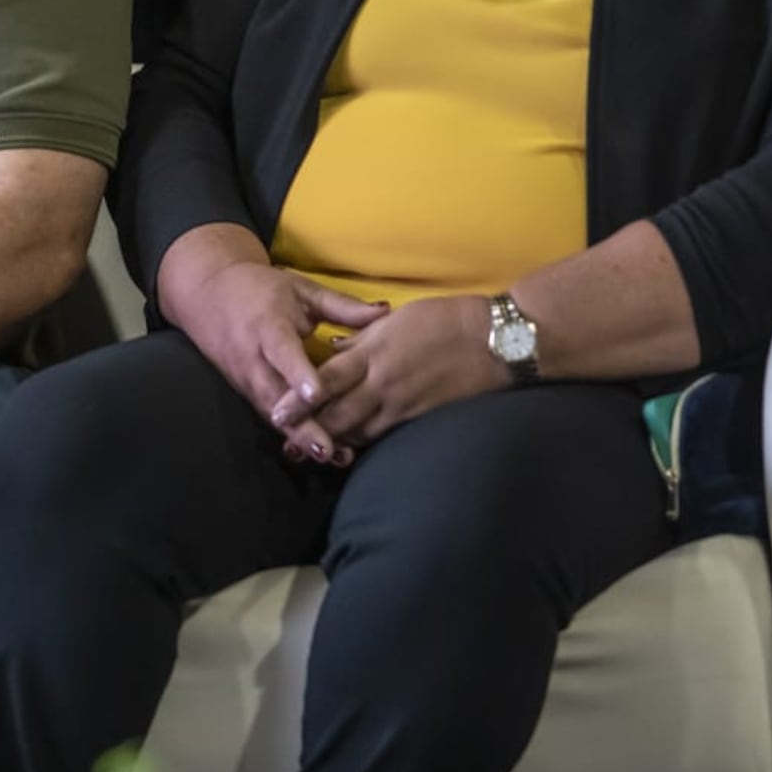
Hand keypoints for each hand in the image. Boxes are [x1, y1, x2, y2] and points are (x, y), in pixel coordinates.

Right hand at [166, 253, 387, 466]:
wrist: (206, 293)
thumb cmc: (260, 288)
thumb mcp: (301, 289)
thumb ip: (342, 306)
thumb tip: (386, 312)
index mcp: (267, 326)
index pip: (282, 352)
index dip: (298, 373)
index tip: (317, 394)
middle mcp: (253, 358)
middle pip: (276, 397)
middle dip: (302, 425)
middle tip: (329, 448)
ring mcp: (246, 379)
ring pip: (272, 413)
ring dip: (299, 437)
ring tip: (331, 456)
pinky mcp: (247, 392)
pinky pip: (270, 415)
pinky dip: (292, 434)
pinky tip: (317, 450)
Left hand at [281, 294, 507, 446]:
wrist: (494, 341)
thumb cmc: (443, 320)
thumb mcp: (393, 321)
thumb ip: (359, 339)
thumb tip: (332, 350)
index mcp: (373, 354)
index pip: (327, 381)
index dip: (300, 399)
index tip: (277, 413)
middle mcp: (384, 384)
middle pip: (338, 414)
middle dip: (311, 430)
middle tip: (286, 442)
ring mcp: (403, 405)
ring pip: (359, 430)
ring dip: (335, 440)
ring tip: (312, 450)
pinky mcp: (421, 418)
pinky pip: (385, 434)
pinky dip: (364, 440)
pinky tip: (352, 447)